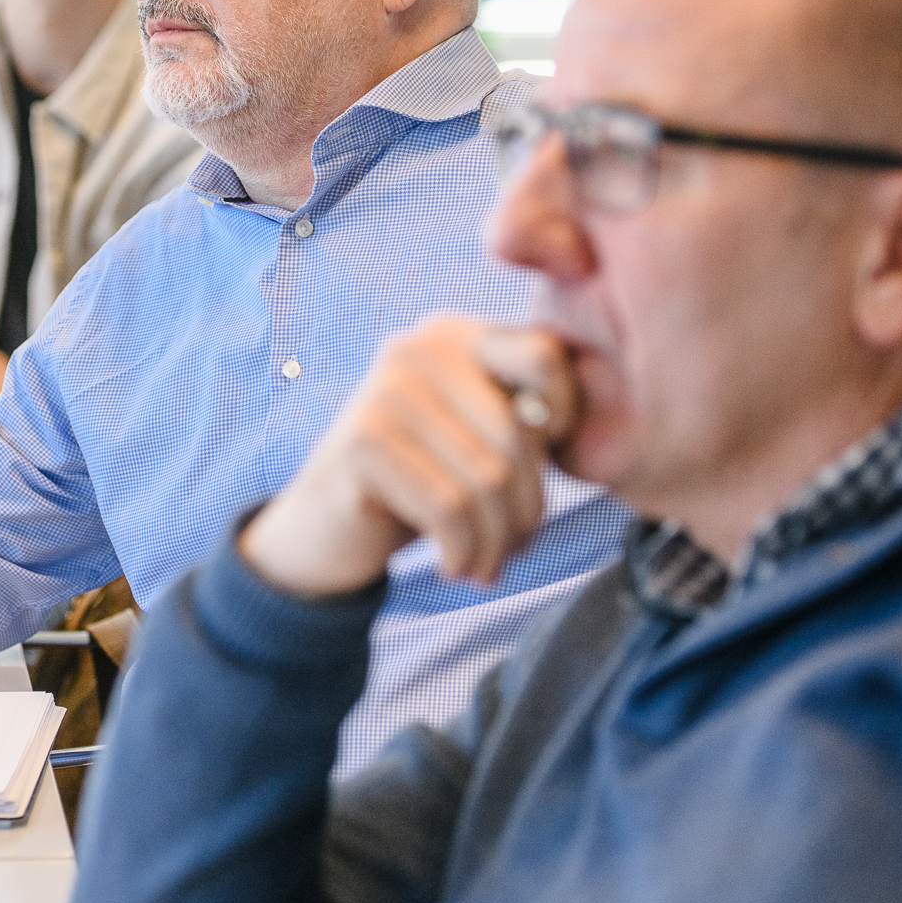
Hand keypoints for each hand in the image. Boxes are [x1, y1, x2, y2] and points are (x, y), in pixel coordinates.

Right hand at [239, 316, 577, 598]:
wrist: (325, 530)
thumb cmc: (418, 486)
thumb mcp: (475, 437)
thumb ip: (521, 413)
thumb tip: (576, 428)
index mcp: (454, 335)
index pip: (544, 354)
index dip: (564, 417)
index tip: (538, 471)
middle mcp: (418, 348)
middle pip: (519, 437)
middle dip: (526, 512)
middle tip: (510, 549)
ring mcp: (386, 390)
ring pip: (488, 480)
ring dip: (496, 543)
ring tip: (483, 564)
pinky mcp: (364, 441)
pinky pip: (449, 509)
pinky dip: (463, 553)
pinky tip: (452, 567)